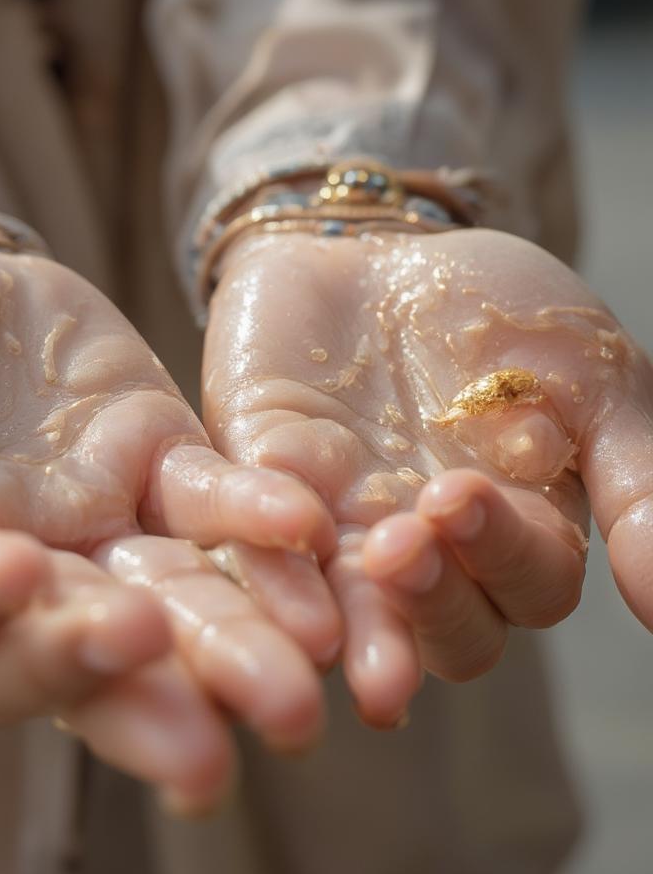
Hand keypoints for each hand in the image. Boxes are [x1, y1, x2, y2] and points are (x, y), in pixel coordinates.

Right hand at [0, 525, 335, 810]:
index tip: (17, 580)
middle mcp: (14, 559)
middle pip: (68, 651)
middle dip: (129, 697)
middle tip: (197, 747)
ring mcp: (96, 517)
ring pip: (167, 598)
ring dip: (227, 646)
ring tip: (292, 694)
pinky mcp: (160, 459)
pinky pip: (213, 501)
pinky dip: (255, 519)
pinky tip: (302, 528)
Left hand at [203, 227, 652, 724]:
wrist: (388, 244)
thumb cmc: (500, 314)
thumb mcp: (591, 379)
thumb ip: (636, 480)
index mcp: (513, 530)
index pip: (523, 590)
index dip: (501, 560)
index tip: (464, 494)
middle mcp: (424, 547)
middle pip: (438, 629)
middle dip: (426, 604)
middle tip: (405, 548)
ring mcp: (337, 518)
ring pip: (346, 609)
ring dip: (348, 618)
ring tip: (345, 616)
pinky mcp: (262, 479)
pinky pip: (257, 537)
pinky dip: (267, 555)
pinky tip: (280, 550)